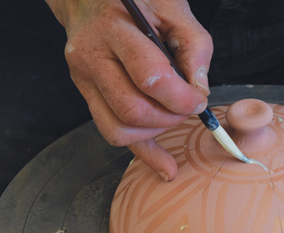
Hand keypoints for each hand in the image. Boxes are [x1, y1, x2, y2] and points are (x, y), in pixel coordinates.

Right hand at [46, 0, 212, 179]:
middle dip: (170, 118)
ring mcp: (84, 80)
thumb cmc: (136, 1)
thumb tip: (200, 90)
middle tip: (186, 108)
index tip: (198, 99)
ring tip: (172, 115)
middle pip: (132, 110)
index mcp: (114, 29)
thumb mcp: (172, 8)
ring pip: (118, 130)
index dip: (181, 97)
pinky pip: (112, 134)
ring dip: (156, 133)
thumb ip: (194, 47)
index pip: (150, 77)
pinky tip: (165, 165)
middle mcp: (91, 57)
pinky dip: (143, 152)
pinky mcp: (86, 96)